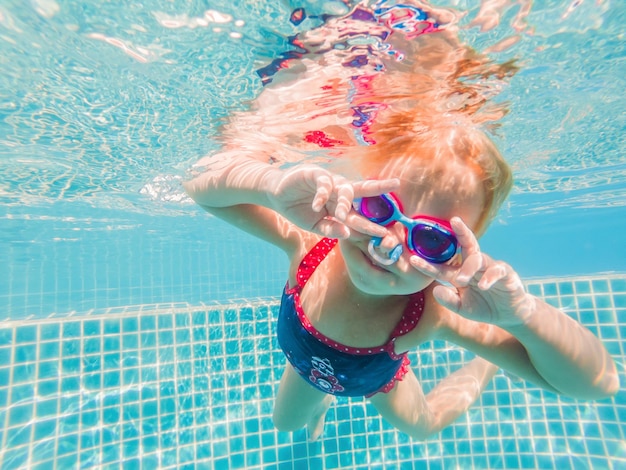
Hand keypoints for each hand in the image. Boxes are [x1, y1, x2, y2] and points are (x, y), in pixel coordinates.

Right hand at [270, 165, 399, 238]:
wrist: (276, 196)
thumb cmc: (298, 210)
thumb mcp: (315, 225)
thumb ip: (330, 229)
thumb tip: (346, 234)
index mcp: (340, 205)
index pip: (359, 215)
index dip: (371, 224)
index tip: (384, 234)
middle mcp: (338, 191)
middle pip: (361, 189)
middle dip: (378, 188)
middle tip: (395, 184)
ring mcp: (328, 182)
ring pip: (344, 189)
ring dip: (344, 203)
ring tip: (341, 215)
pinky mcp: (314, 174)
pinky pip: (323, 183)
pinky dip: (321, 195)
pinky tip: (316, 205)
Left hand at [409, 217, 532, 327]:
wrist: (510, 315)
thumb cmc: (484, 307)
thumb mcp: (462, 308)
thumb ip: (449, 300)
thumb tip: (435, 290)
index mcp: (461, 272)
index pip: (443, 266)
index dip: (428, 264)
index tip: (412, 259)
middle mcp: (475, 265)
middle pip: (467, 244)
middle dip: (461, 231)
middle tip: (453, 221)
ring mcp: (491, 268)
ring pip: (479, 259)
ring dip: (468, 267)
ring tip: (460, 279)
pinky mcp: (507, 274)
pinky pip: (498, 270)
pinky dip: (490, 276)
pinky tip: (483, 285)